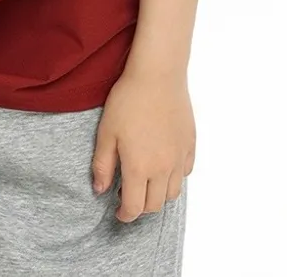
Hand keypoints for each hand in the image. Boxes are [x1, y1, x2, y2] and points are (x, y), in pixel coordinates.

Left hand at [91, 70, 195, 222]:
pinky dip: (173, 177)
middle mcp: (163, 169)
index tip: (118, 213)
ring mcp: (179, 158)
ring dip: (158, 195)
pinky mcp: (190, 145)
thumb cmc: (127, 100)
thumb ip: (103, 164)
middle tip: (127, 195)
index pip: (134, 207)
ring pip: (173, 193)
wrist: (157, 76)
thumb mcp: (106, 132)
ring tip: (145, 181)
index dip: (125, 215)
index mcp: (140, 168)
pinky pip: (184, 173)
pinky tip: (162, 164)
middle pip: (155, 205)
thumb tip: (101, 190)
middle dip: (140, 207)